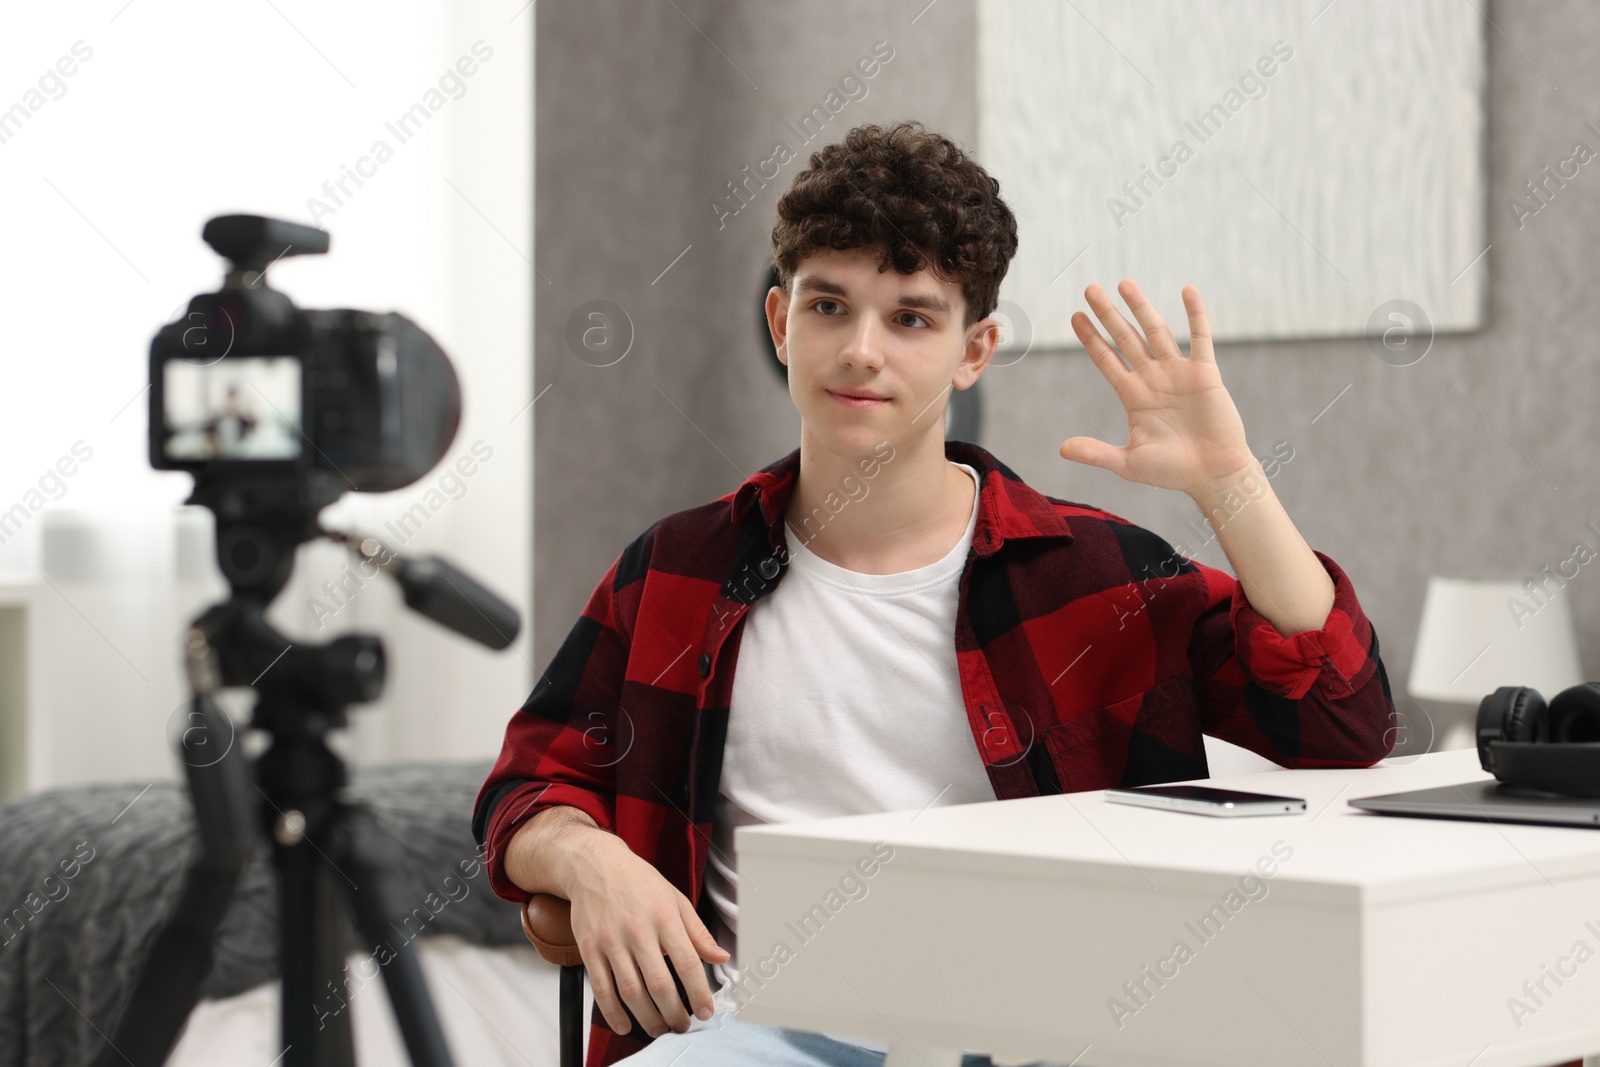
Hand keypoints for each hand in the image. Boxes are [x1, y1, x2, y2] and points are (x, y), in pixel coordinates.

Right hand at [568, 839, 730, 1038]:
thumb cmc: (638, 881)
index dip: (699, 993)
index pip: (688, 963)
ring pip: (631, 991)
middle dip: (674, 1013)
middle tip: (682, 1026)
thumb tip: (721, 957)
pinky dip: (613, 1012)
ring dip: (648, 1018)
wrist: (595, 865)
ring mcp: (611, 941)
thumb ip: (698, 932)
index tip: (705, 1011)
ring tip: (660, 1029)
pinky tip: (625, 1024)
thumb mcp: (675, 899)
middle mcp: (638, 930)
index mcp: (665, 917)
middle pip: (659, 983)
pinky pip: (601, 989)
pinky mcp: (590, 949)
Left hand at [1061, 280, 1255, 497]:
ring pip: (1156, 332)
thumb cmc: (1172, 471)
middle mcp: (1153, 378)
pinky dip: (1195, 314)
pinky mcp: (1205, 373)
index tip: (1075, 316)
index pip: (1106, 359)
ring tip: (1124, 283)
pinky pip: (1201, 337)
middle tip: (1090, 289)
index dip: (1091, 338)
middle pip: (1125, 338)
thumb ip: (1096, 453)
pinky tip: (1187, 290)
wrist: (1214, 475)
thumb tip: (1061, 449)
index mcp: (1133, 396)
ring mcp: (1178, 373)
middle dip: (1108, 314)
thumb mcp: (1129, 463)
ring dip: (1141, 307)